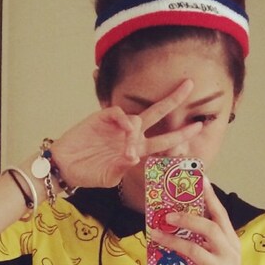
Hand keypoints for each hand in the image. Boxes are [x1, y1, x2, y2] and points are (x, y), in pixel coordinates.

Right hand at [49, 80, 204, 189]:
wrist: (65, 167)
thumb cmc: (88, 174)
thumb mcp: (111, 178)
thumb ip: (124, 168)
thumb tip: (134, 154)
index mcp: (136, 150)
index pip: (163, 141)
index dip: (180, 136)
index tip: (199, 127)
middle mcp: (130, 135)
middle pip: (157, 114)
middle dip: (173, 100)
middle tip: (190, 86)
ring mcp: (117, 126)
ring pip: (138, 118)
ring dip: (136, 132)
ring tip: (126, 148)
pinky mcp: (102, 118)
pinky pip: (118, 113)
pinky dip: (123, 120)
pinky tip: (123, 129)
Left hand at [155, 184, 243, 264]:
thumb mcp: (220, 257)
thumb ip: (206, 242)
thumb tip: (179, 224)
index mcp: (231, 241)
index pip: (221, 214)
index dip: (210, 197)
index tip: (200, 180)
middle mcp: (229, 252)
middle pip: (210, 228)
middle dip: (188, 219)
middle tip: (168, 215)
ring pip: (195, 250)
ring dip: (173, 241)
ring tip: (156, 235)